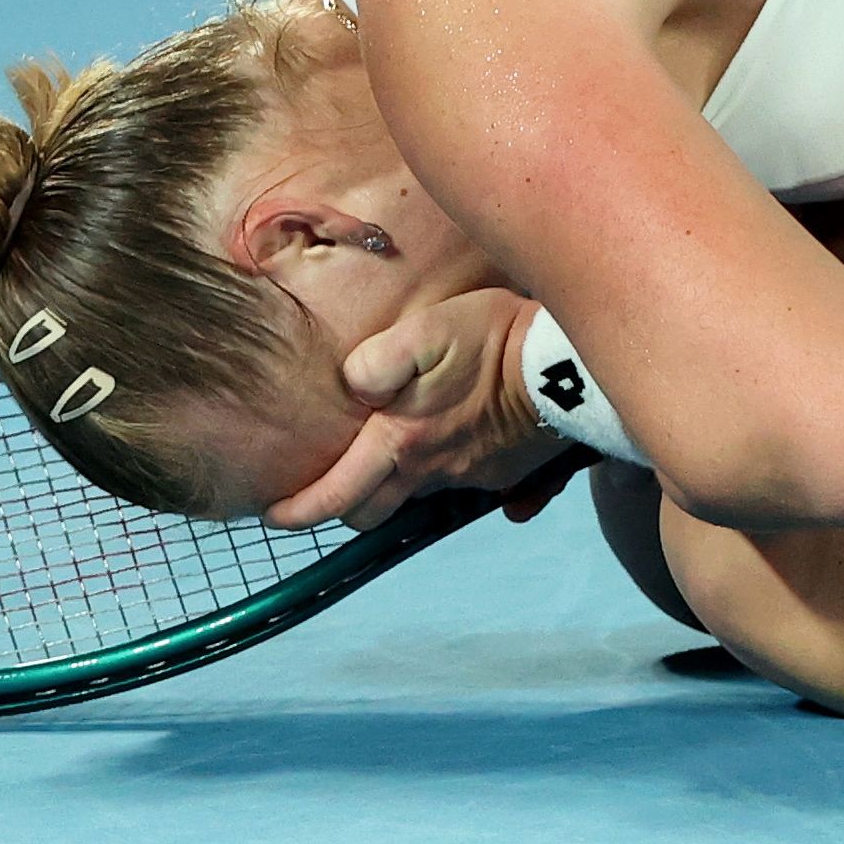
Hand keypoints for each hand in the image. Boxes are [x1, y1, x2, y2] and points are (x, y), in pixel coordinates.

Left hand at [264, 289, 574, 531]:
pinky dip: (453, 473)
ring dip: (397, 487)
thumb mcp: (428, 331)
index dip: (298, 510)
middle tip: (329, 488)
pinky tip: (460, 443)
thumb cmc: (494, 340)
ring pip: (416, 498)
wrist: (570, 366)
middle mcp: (430, 471)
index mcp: (400, 443)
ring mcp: (469, 479)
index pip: (336, 495)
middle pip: (371, 513)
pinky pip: (466, 487)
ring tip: (391, 458)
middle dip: (343, 508)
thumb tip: (351, 385)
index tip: (273, 512)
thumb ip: (377, 361)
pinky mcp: (504, 475)